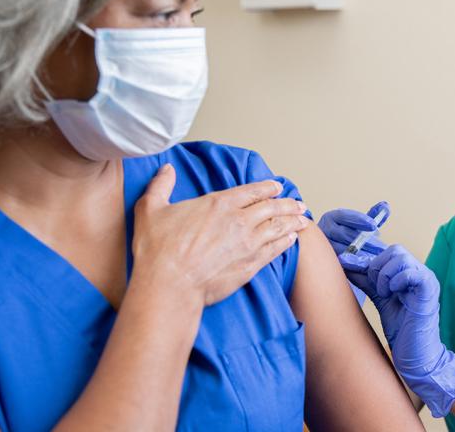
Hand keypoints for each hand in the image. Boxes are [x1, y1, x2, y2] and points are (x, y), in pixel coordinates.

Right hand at [132, 164, 309, 305]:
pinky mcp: (251, 265)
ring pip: (278, 227)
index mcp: (219, 204)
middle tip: (299, 204)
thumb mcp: (151, 209)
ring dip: (293, 221)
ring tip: (304, 219)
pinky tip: (292, 240)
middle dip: (288, 204)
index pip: (251, 191)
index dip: (267, 188)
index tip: (277, 187)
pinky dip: (286, 242)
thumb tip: (166, 169)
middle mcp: (239, 221)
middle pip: (271, 208)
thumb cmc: (158, 250)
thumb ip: (161, 186)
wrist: (169, 285)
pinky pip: (275, 250)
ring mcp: (248, 243)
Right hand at [318, 202, 389, 304]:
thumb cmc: (348, 236)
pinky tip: (367, 268)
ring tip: (376, 259)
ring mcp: (323, 247)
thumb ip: (372, 215)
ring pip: (341, 250)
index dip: (359, 220)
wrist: (331, 252)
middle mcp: (324, 231)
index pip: (344, 216)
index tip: (373, 225)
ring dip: (361, 255)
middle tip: (381, 247)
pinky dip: (354, 265)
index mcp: (332, 218)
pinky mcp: (326, 262)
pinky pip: (340, 264)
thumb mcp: (360, 225)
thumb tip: (385, 206)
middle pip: (344, 234)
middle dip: (365, 241)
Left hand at [348, 245, 454, 417]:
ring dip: (384, 275)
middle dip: (376, 267)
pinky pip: (411, 272)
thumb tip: (346, 262)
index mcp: (410, 273)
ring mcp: (426, 279)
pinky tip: (392, 295)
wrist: (416, 355)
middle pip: (395, 250)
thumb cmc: (401, 329)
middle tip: (376, 289)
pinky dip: (396, 281)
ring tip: (385, 294)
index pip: (388, 252)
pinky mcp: (429, 290)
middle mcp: (420, 272)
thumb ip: (367, 280)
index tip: (345, 263)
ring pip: (401, 257)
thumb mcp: (380, 298)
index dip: (366, 258)